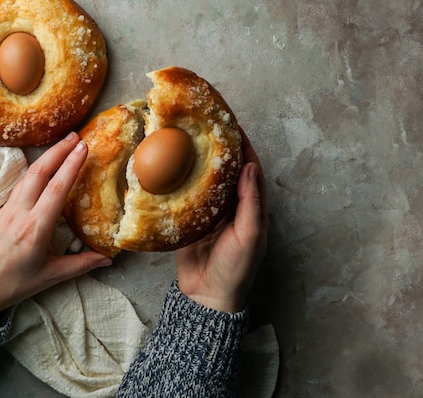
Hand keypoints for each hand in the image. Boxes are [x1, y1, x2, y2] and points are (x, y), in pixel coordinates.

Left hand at [0, 133, 111, 319]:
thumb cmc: (12, 285)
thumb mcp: (50, 277)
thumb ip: (81, 265)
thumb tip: (108, 259)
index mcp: (35, 229)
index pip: (56, 189)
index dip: (71, 165)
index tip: (84, 147)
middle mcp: (20, 213)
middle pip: (39, 173)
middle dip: (58, 151)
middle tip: (76, 135)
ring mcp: (7, 210)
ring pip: (28, 175)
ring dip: (46, 157)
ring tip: (62, 144)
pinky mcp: (0, 211)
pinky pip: (19, 185)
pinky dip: (35, 170)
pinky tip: (42, 166)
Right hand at [176, 130, 267, 312]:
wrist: (207, 297)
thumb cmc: (235, 269)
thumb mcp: (250, 235)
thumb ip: (250, 202)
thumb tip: (250, 166)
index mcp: (252, 208)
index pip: (250, 169)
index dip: (243, 147)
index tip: (233, 125)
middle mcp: (233, 206)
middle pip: (227, 170)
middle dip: (220, 148)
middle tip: (207, 126)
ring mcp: (211, 212)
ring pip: (207, 179)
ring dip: (200, 160)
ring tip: (188, 138)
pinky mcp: (191, 220)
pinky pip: (187, 195)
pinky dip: (182, 180)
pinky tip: (171, 166)